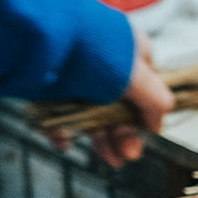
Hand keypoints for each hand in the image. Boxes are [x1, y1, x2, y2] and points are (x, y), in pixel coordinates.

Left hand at [52, 29, 174, 166]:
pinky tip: (65, 142)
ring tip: (109, 160)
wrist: (40, 38)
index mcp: (130, 52)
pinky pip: (61, 113)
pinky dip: (64, 131)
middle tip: (127, 155)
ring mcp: (77, 75)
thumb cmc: (95, 51)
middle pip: (120, 106)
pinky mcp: (50, 85)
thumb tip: (158, 126)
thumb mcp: (137, 78)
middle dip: (125, 134)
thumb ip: (155, 102)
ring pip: (92, 113)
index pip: (147, 86)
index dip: (148, 113)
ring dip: (101, 139)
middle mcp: (104, 64)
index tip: (147, 133)